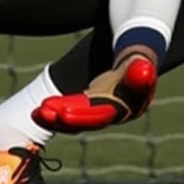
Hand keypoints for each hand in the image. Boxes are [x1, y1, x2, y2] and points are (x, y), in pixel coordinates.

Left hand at [31, 53, 156, 133]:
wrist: (137, 66)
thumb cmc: (139, 64)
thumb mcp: (142, 64)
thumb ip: (142, 68)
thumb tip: (144, 68)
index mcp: (126, 109)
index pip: (101, 114)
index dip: (82, 115)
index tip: (62, 113)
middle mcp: (111, 115)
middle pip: (85, 120)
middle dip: (65, 119)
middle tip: (44, 112)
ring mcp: (98, 114)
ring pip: (76, 119)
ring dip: (57, 118)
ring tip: (39, 112)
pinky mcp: (88, 110)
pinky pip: (70, 114)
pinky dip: (56, 114)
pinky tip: (40, 112)